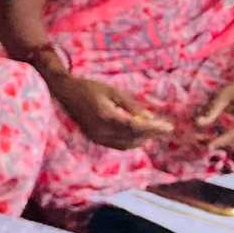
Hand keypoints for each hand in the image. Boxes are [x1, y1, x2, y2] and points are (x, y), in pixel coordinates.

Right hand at [51, 74, 173, 150]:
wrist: (65, 92)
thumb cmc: (89, 87)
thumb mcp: (112, 91)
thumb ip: (131, 106)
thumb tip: (150, 118)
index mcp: (106, 116)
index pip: (136, 127)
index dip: (154, 128)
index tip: (169, 127)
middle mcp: (102, 130)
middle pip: (133, 138)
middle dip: (151, 134)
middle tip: (164, 128)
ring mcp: (97, 137)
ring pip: (127, 144)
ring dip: (142, 139)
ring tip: (154, 131)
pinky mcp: (96, 138)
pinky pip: (118, 145)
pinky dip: (131, 141)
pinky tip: (138, 134)